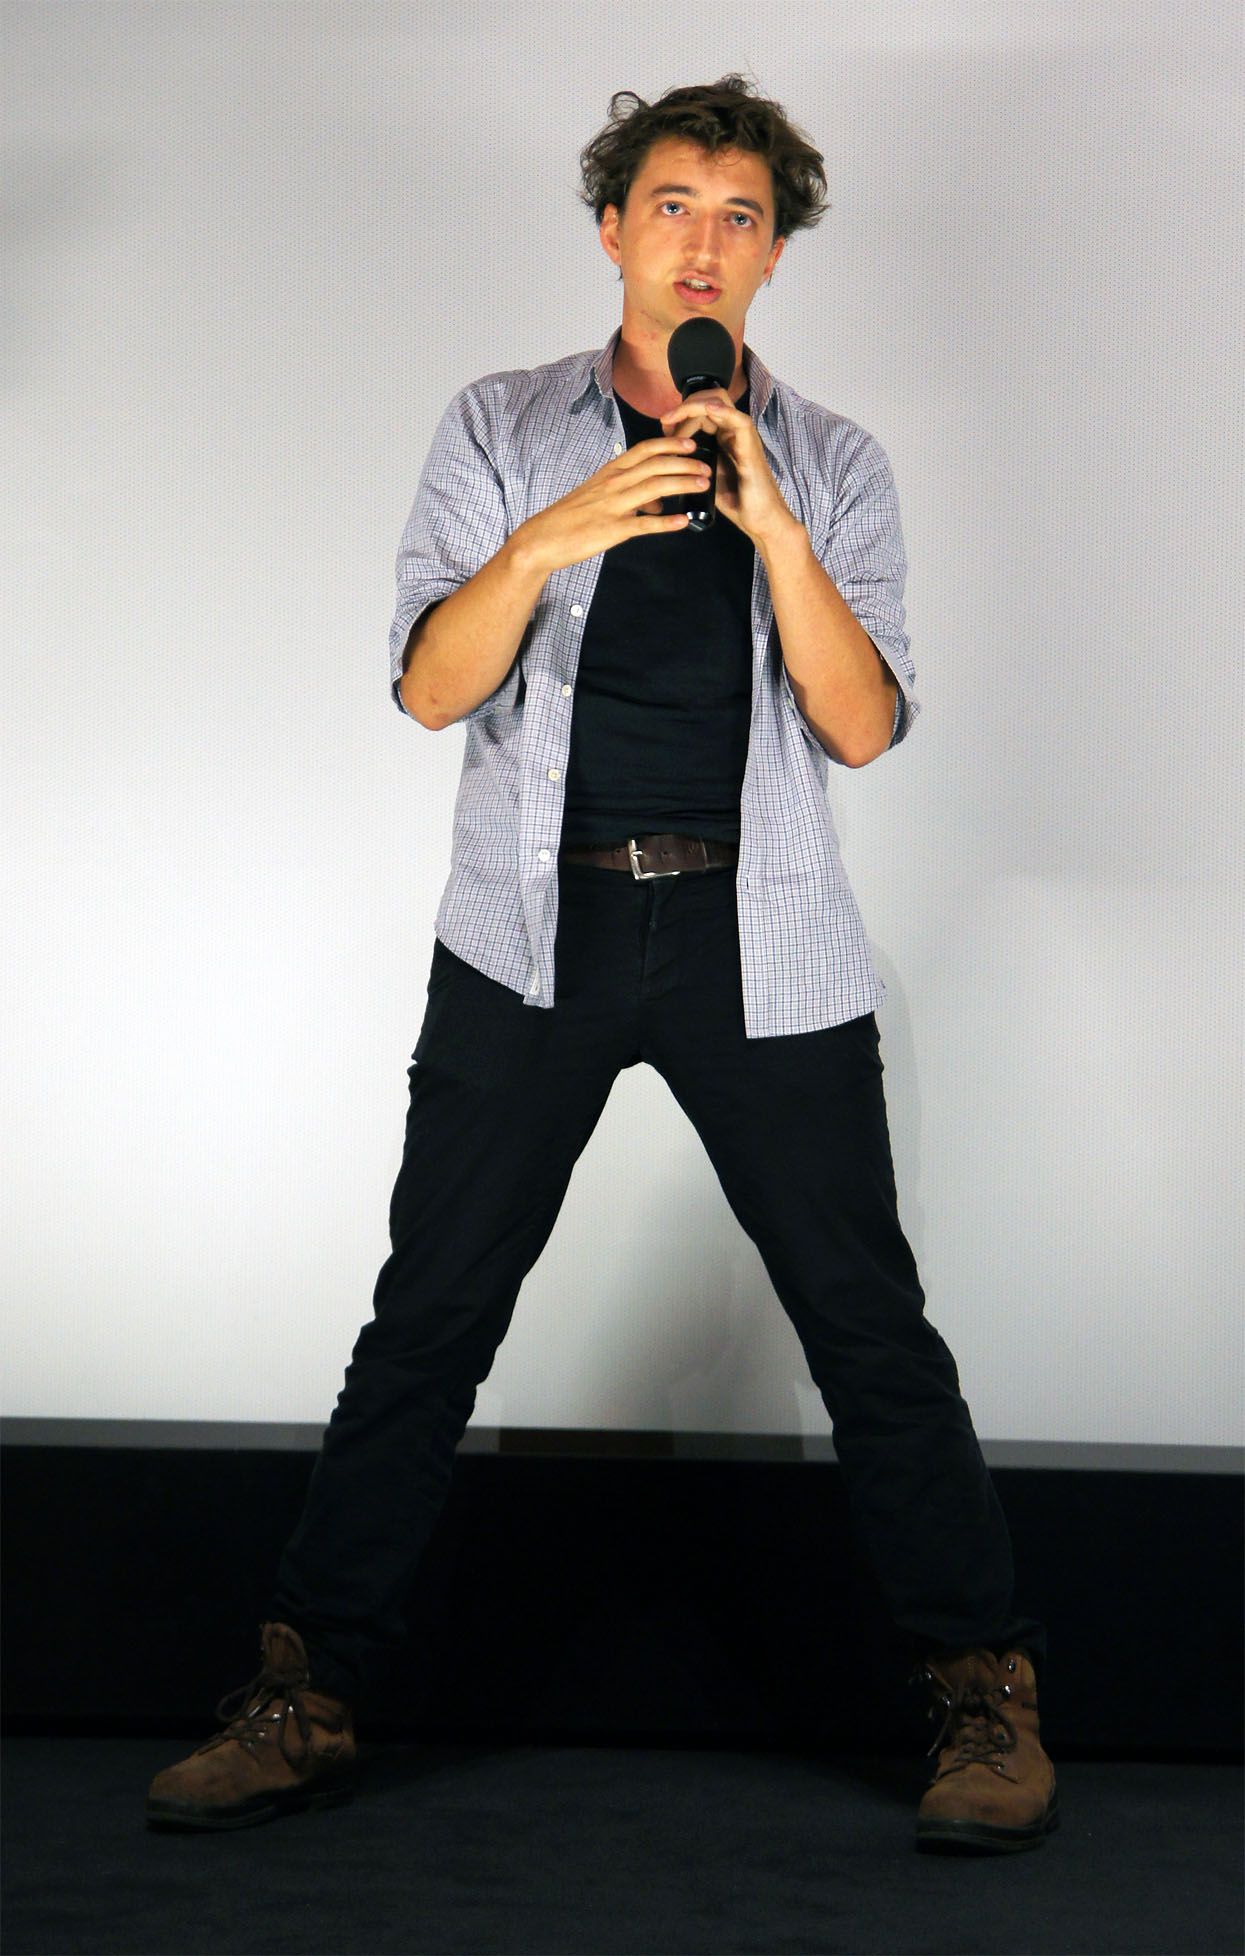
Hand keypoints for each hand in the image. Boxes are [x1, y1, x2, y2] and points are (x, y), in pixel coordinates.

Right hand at [515, 437, 710, 573]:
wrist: (543, 538)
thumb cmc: (571, 517)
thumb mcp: (599, 496)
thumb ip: (629, 494)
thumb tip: (656, 504)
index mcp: (611, 472)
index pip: (645, 450)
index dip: (670, 444)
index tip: (691, 443)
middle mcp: (614, 484)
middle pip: (655, 465)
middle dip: (685, 462)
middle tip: (706, 466)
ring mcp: (613, 506)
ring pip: (654, 488)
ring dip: (682, 484)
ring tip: (703, 484)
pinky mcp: (612, 530)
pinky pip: (644, 525)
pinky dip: (666, 523)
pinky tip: (683, 522)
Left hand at [660, 390, 797, 548]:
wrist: (761, 521)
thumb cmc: (737, 503)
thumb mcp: (706, 478)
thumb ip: (692, 462)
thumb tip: (668, 455)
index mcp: (723, 438)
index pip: (701, 410)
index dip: (680, 413)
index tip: (663, 428)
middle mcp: (733, 433)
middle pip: (709, 400)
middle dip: (684, 406)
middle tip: (665, 422)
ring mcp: (743, 438)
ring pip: (720, 403)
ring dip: (694, 406)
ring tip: (675, 419)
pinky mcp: (752, 447)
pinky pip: (739, 420)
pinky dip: (724, 411)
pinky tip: (709, 409)